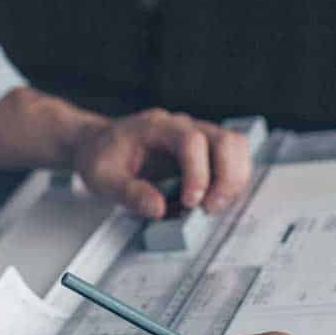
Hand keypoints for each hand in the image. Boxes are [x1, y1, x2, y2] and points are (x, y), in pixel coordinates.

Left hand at [72, 109, 252, 217]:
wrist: (100, 144)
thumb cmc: (102, 157)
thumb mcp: (102, 178)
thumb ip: (128, 192)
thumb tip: (159, 208)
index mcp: (157, 127)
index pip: (191, 141)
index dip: (197, 173)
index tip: (191, 202)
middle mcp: (183, 126)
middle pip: (225, 140)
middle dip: (226, 178)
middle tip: (210, 208)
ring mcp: (197, 135)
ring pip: (235, 146)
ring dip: (234, 179)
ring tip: (214, 206)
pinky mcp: (204, 151)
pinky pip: (232, 159)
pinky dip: (231, 181)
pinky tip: (213, 200)